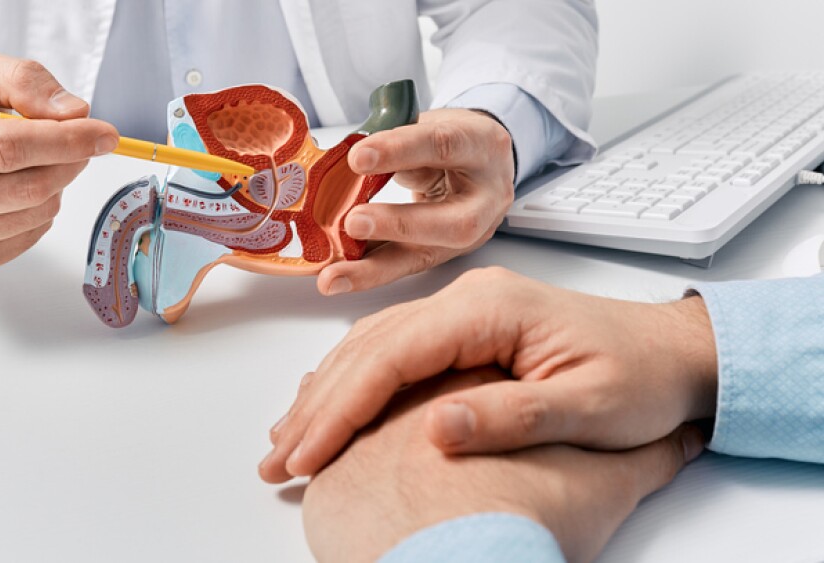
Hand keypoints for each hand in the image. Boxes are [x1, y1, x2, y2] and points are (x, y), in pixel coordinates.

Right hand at [0, 49, 118, 274]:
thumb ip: (23, 81)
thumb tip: (75, 113)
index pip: (5, 148)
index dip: (64, 141)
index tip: (104, 134)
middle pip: (27, 187)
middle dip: (68, 161)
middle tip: (80, 142)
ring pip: (36, 213)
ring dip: (56, 184)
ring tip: (34, 161)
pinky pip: (32, 235)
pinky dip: (42, 209)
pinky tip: (18, 188)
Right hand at [260, 267, 716, 482]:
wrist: (670, 352)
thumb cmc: (638, 377)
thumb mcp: (588, 407)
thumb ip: (511, 416)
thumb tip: (434, 433)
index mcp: (489, 309)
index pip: (393, 356)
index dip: (343, 408)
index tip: (307, 454)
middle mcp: (466, 300)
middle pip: (369, 348)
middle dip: (320, 406)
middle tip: (279, 458)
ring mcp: (461, 309)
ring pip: (371, 346)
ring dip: (327, 394)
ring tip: (288, 439)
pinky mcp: (462, 326)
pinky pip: (391, 350)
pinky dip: (352, 382)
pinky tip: (328, 405)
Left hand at [316, 108, 513, 295]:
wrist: (484, 163)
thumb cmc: (453, 141)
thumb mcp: (430, 126)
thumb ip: (398, 144)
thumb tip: (351, 165)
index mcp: (482, 147)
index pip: (443, 146)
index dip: (400, 151)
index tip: (358, 157)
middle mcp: (486, 197)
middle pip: (453, 222)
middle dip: (398, 225)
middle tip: (353, 222)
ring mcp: (471, 232)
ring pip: (426, 255)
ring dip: (374, 269)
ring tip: (334, 277)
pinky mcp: (446, 254)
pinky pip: (405, 266)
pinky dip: (368, 273)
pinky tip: (338, 277)